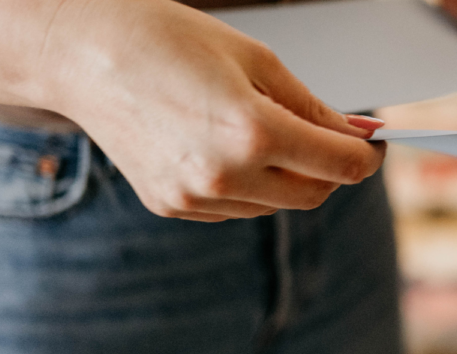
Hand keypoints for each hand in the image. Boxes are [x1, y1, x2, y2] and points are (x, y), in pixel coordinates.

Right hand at [38, 0, 385, 221]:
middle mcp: (225, 176)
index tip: (374, 143)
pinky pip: (236, 209)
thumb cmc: (169, 41)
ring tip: (262, 130)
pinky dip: (249, 186)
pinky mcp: (172, 207)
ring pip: (275, 205)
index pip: (342, 166)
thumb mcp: (258, 61)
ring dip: (288, 177)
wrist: (82, 55)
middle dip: (332, 170)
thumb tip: (361, 135)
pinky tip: (225, 147)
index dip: (368, 155)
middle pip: (314, 195)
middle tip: (331, 138)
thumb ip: (314, 107)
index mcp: (253, 133)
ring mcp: (195, 198)